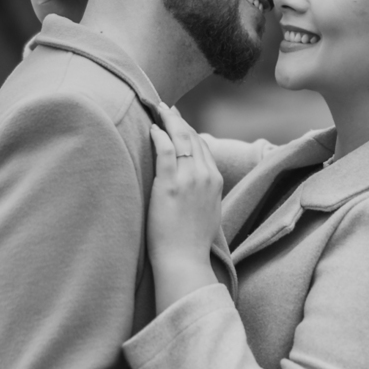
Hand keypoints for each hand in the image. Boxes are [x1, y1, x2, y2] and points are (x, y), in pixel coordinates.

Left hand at [147, 105, 223, 310]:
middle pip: (192, 138)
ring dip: (169, 121)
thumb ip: (204, 194)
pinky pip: (166, 151)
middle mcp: (206, 176)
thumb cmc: (191, 243)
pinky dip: (159, 136)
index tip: (178, 121)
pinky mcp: (170, 185)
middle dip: (178, 120)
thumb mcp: (207, 213)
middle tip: (166, 108)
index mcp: (216, 181)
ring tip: (158, 110)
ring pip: (180, 139)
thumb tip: (195, 187)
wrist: (184, 260)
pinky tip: (153, 128)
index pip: (203, 147)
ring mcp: (189, 179)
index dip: (189, 131)